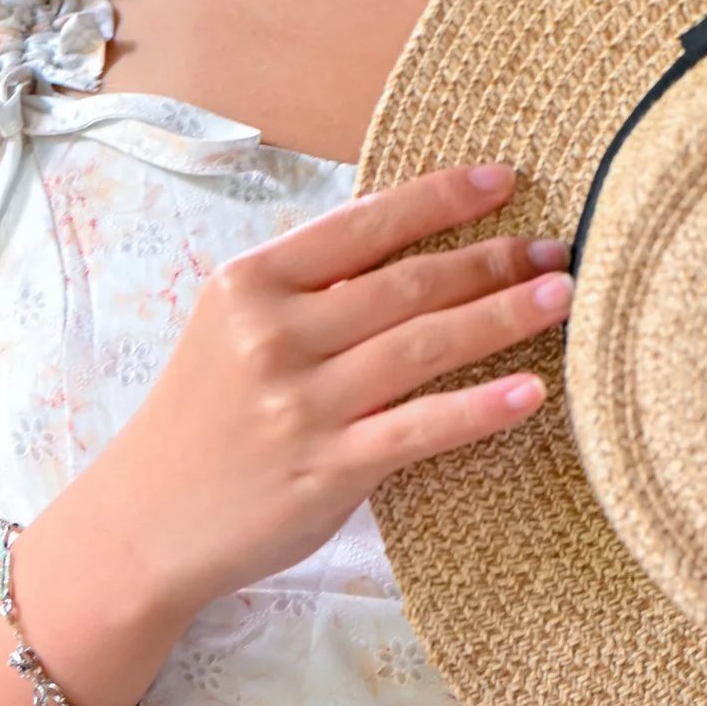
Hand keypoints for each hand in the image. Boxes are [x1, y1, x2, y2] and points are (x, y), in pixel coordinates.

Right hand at [106, 159, 568, 607]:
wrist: (144, 524)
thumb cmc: (200, 420)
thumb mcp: (231, 330)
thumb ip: (307, 290)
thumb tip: (408, 244)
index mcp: (251, 283)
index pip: (363, 224)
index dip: (441, 197)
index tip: (505, 181)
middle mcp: (275, 335)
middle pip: (407, 282)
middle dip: (492, 259)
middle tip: (557, 248)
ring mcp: (301, 404)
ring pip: (424, 345)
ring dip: (504, 316)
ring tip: (562, 296)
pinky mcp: (326, 469)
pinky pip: (421, 430)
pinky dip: (480, 408)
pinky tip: (532, 392)